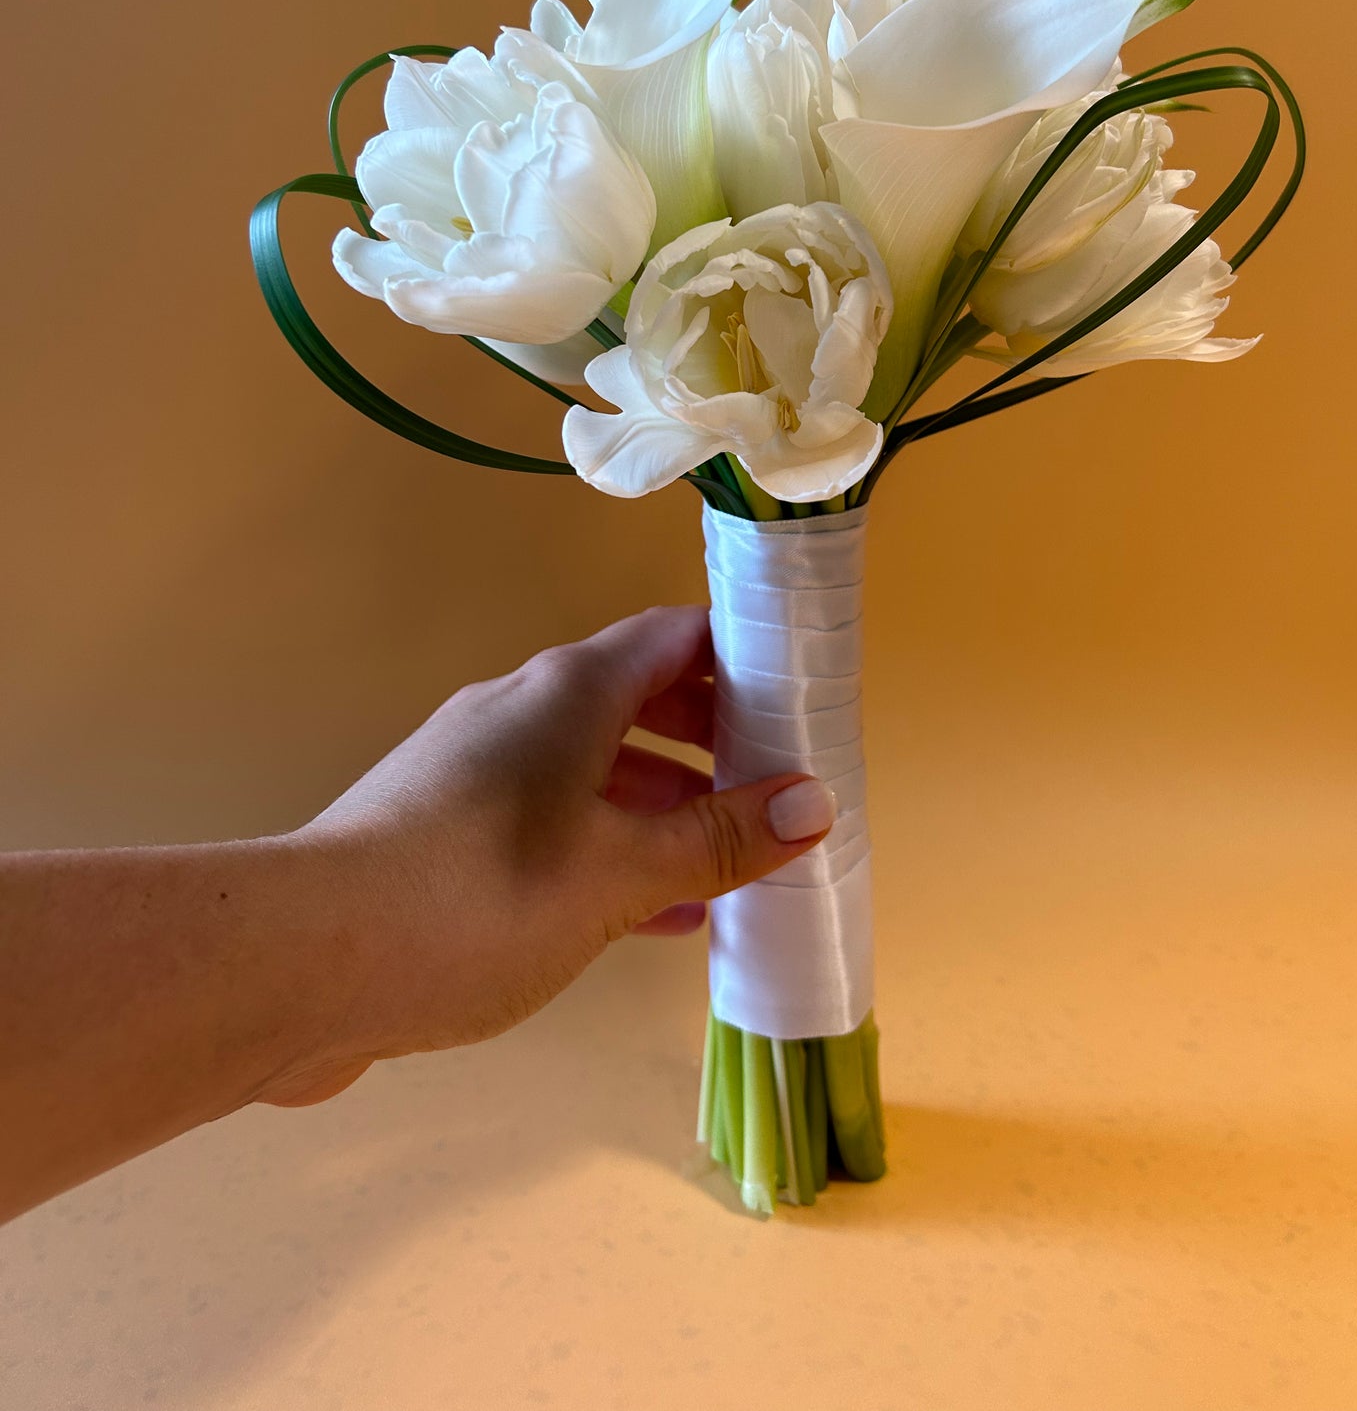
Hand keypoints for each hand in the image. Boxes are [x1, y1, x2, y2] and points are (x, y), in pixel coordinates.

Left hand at [260, 606, 834, 1104]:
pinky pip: (553, 826)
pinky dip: (611, 855)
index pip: (677, 636)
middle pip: (640, 701)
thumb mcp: (618, 873)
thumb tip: (813, 804)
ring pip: (596, 772)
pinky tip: (653, 920)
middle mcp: (521, 712)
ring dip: (667, 812)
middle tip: (783, 795)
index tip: (809, 699)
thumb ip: (717, 841)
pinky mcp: (443, 836)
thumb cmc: (478, 896)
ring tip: (735, 868)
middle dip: (716, 745)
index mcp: (569, 691)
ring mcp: (475, 773)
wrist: (304, 960)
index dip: (747, 656)